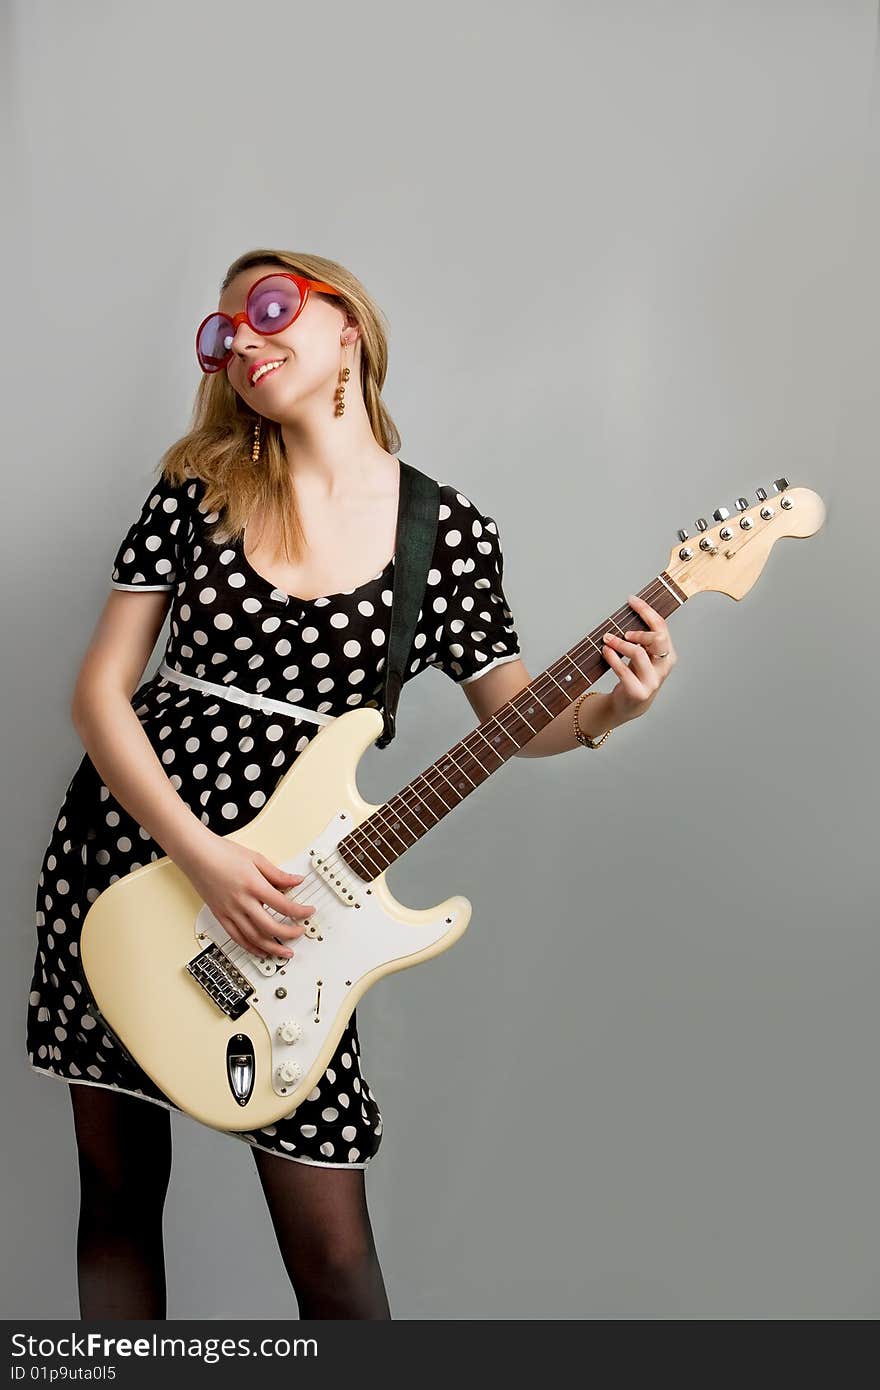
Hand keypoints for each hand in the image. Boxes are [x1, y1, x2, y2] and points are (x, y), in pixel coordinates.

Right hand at [174, 833, 315, 959]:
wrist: (197, 854)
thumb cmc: (222, 853)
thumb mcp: (256, 859)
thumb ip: (278, 874)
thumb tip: (296, 881)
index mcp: (254, 885)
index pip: (283, 905)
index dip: (300, 911)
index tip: (308, 912)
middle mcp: (242, 902)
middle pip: (270, 926)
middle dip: (289, 934)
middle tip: (300, 933)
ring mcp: (230, 912)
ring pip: (254, 938)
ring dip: (272, 948)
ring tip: (285, 952)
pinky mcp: (220, 916)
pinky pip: (237, 938)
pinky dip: (251, 948)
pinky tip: (261, 952)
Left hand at [601, 592, 676, 724]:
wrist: (630, 705)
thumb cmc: (635, 675)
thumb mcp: (643, 656)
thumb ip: (642, 639)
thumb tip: (630, 611)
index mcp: (668, 654)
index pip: (662, 627)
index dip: (646, 610)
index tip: (631, 600)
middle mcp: (664, 666)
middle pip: (658, 638)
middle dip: (640, 629)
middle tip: (623, 630)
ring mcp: (652, 680)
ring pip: (638, 652)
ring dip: (620, 643)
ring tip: (607, 640)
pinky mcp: (638, 691)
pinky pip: (623, 670)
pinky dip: (612, 658)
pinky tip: (605, 651)